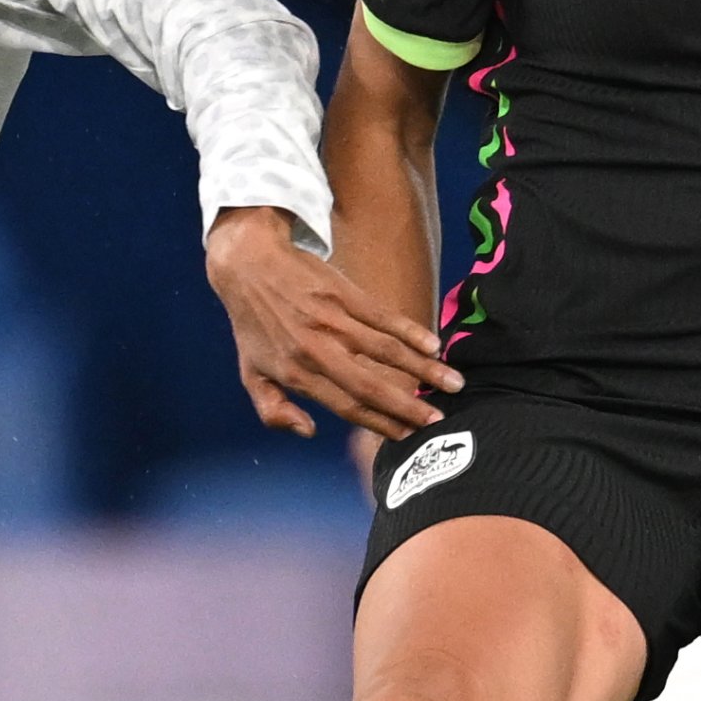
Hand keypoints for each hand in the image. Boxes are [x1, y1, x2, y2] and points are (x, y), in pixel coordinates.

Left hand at [205, 205, 456, 440]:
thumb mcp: (250, 374)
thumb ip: (274, 411)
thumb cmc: (252, 324)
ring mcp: (333, 320)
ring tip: (453, 384)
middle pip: (369, 384)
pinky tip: (433, 346)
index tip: (409, 436)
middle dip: (407, 406)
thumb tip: (309, 432)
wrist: (247, 264)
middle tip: (438, 421)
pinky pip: (383, 316)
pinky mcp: (344, 294)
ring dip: (421, 369)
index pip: (346, 405)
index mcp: (296, 374)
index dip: (379, 423)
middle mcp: (317, 350)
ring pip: (385, 350)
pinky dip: (410, 331)